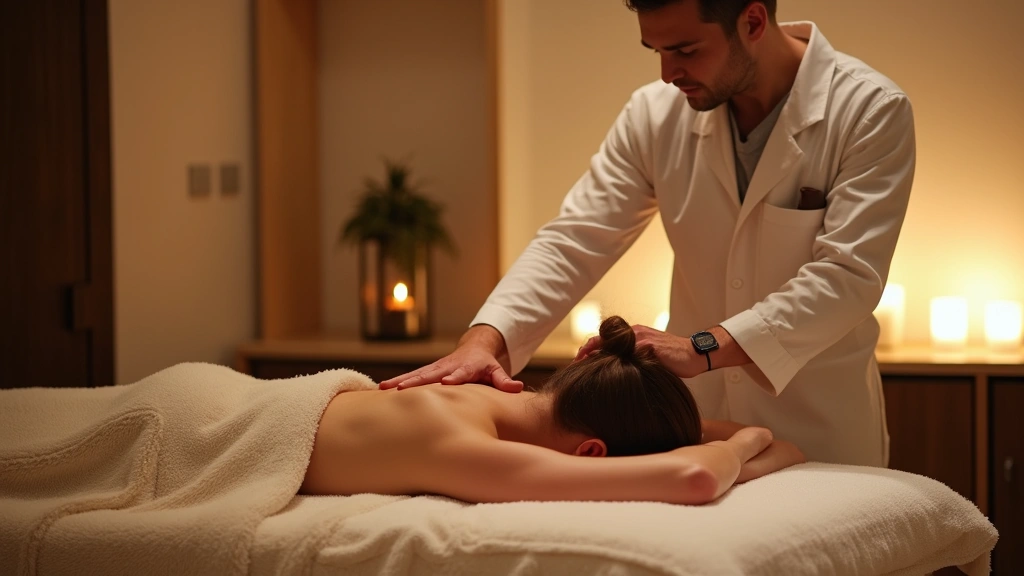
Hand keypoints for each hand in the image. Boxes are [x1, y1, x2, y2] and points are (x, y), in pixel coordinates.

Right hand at [379, 325, 523, 392]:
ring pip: (415, 376)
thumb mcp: (497, 371)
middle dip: (415, 381)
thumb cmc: (486, 365)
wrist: (474, 350)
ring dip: (399, 382)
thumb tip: (517, 387)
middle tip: (400, 389)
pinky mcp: (426, 373)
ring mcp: (434, 370)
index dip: (452, 378)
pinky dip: (396, 384)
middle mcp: (445, 368)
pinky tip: (380, 391)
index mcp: (464, 368)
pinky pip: (410, 379)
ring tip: (383, 389)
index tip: (445, 382)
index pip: (458, 374)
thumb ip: (504, 381)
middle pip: (429, 375)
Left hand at [574, 323, 704, 377]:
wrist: (693, 354)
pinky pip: (628, 355)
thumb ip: (631, 356)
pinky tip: (606, 374)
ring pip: (613, 346)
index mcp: (632, 333)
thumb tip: (612, 369)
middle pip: (604, 339)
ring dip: (598, 357)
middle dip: (587, 352)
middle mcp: (634, 333)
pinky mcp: (649, 347)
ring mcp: (641, 339)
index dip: (589, 348)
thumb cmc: (671, 357)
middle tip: (575, 364)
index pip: (605, 337)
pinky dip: (616, 362)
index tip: (577, 360)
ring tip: (584, 369)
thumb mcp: (647, 354)